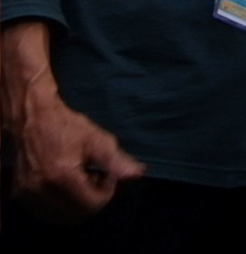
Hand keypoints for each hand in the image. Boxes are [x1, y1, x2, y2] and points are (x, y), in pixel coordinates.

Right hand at [4, 91, 143, 216]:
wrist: (32, 118)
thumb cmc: (68, 126)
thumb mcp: (97, 139)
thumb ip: (116, 161)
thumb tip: (137, 175)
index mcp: (61, 176)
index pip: (91, 205)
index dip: (106, 192)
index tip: (106, 173)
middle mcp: (41, 189)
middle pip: (77, 214)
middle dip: (91, 198)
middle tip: (93, 175)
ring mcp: (27, 194)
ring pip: (61, 216)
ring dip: (76, 203)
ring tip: (79, 178)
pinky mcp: (19, 194)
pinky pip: (46, 211)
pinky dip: (61, 204)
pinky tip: (65, 183)